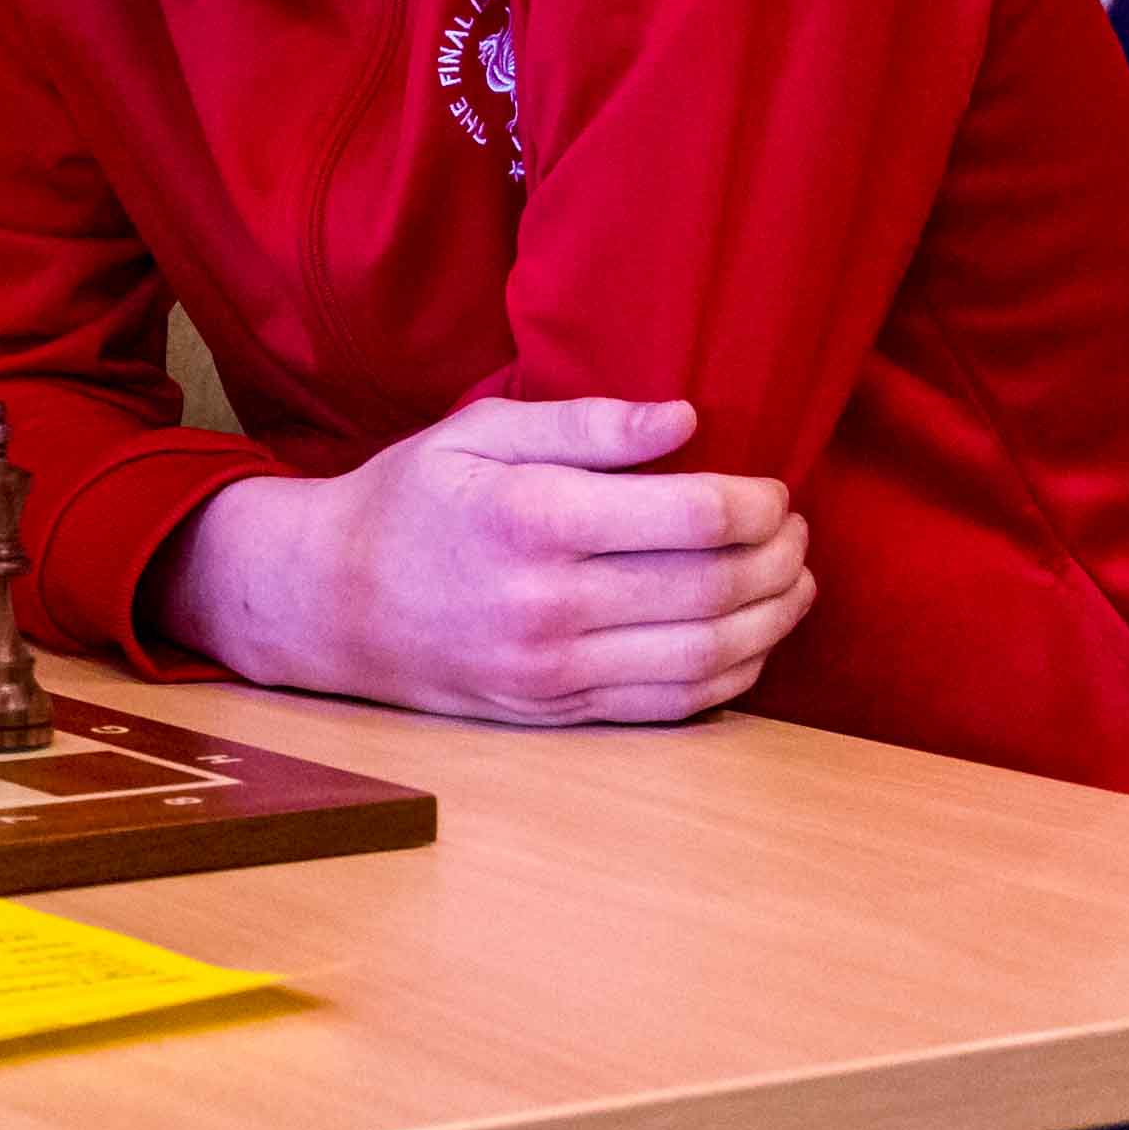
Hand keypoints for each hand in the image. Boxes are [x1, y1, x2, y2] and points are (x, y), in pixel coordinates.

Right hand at [160, 395, 812, 724]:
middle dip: (780, 557)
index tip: (774, 488)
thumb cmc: (410, 501)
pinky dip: (731, 675)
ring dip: (773, 620)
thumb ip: (586, 424)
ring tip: (795, 583)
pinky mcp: (555, 710)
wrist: (331, 602)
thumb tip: (686, 419)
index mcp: (534, 518)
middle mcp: (547, 602)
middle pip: (714, 587)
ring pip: (707, 655)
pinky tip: (750, 640)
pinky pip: (669, 704)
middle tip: (797, 531)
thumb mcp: (480, 432)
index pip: (694, 514)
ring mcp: (552, 668)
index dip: (758, 502)